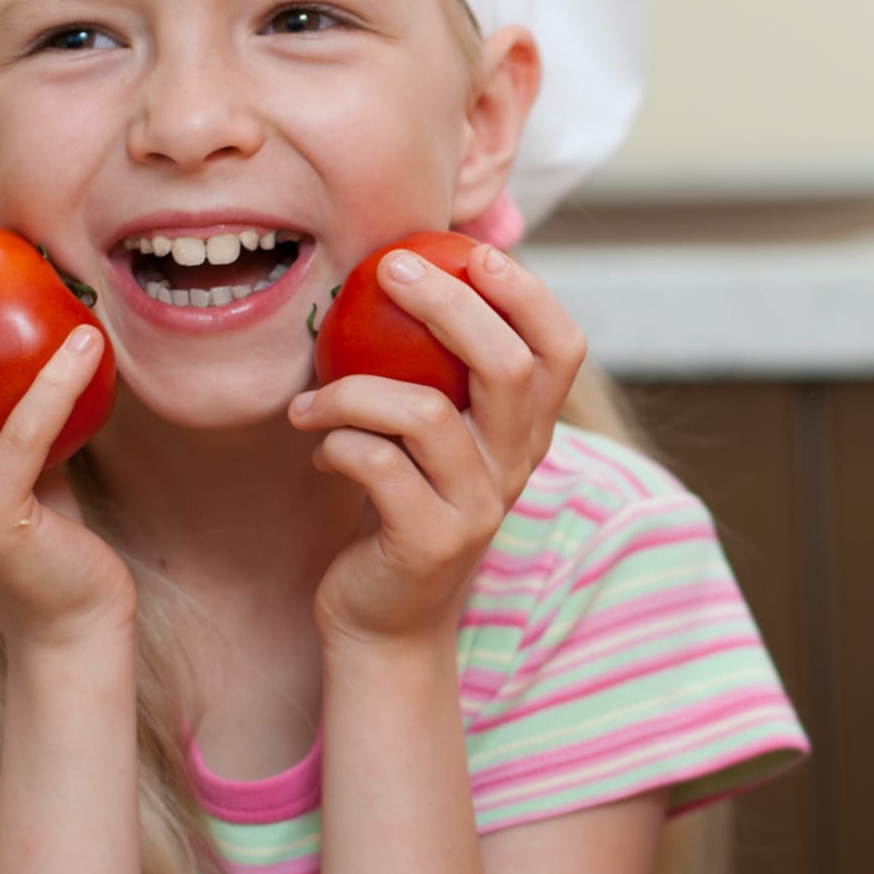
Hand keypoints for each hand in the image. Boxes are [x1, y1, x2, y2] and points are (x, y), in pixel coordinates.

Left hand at [290, 242, 584, 650]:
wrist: (385, 620)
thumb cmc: (400, 504)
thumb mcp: (434, 436)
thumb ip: (438, 371)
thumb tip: (404, 266)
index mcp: (526, 430)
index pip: (561, 350)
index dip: (528, 295)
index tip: (473, 253)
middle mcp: (516, 465)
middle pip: (507, 366)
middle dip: (449, 305)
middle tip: (388, 270)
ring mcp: (479, 506)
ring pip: (426, 414)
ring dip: (353, 390)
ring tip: (312, 400)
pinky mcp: (431, 541)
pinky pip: (376, 464)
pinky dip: (336, 443)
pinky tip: (318, 447)